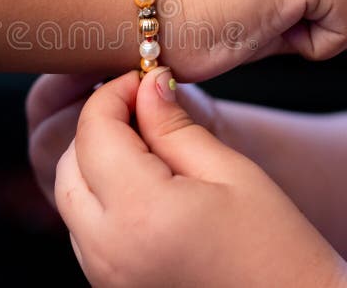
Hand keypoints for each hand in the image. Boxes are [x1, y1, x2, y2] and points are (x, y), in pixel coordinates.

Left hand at [47, 69, 346, 286]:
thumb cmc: (276, 248)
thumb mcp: (230, 171)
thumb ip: (175, 126)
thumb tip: (147, 84)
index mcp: (140, 214)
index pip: (95, 132)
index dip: (112, 93)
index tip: (141, 78)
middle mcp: (107, 250)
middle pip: (70, 164)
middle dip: (97, 126)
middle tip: (141, 105)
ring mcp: (104, 276)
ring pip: (70, 198)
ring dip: (95, 161)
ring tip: (145, 143)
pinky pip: (85, 230)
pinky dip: (100, 197)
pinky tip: (142, 183)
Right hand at [141, 0, 346, 81]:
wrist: (137, 18)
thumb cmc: (192, 17)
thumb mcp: (275, 3)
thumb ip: (336, 2)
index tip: (254, 1)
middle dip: (329, 10)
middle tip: (258, 13)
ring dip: (324, 27)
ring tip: (259, 17)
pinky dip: (319, 44)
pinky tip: (263, 27)